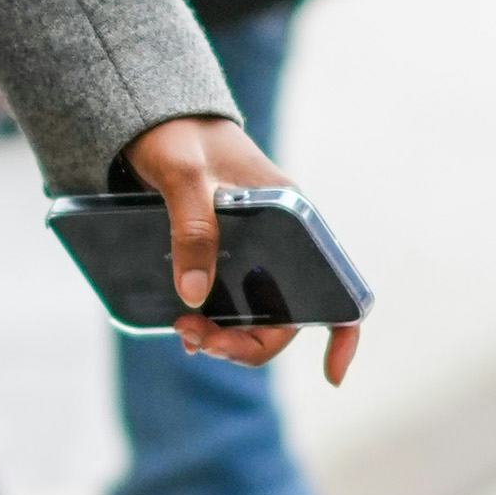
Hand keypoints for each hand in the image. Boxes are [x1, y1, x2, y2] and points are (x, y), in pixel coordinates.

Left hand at [118, 112, 359, 386]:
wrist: (152, 119)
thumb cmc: (179, 137)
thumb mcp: (184, 176)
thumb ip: (192, 229)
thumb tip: (195, 297)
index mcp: (293, 218)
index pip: (337, 281)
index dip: (343, 331)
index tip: (331, 375)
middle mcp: (280, 243)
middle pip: (284, 317)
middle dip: (245, 344)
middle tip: (196, 339)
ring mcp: (251, 253)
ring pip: (252, 316)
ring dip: (223, 338)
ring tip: (182, 331)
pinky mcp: (220, 257)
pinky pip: (226, 303)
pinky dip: (208, 321)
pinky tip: (181, 321)